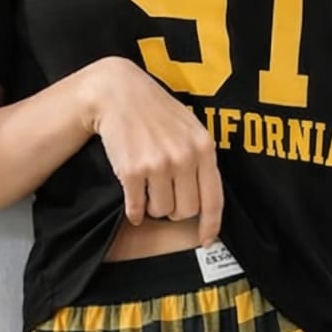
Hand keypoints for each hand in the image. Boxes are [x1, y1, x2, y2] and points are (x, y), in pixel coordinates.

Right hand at [81, 57, 223, 247]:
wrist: (118, 93)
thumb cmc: (156, 111)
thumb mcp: (190, 128)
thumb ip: (201, 159)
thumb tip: (204, 201)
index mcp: (203, 148)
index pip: (213, 199)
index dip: (210, 224)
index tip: (206, 239)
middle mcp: (184, 158)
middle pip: (186, 210)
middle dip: (176, 210)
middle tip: (166, 196)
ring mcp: (157, 165)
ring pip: (161, 211)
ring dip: (154, 207)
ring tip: (148, 189)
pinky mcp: (131, 171)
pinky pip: (137, 208)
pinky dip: (134, 211)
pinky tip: (133, 204)